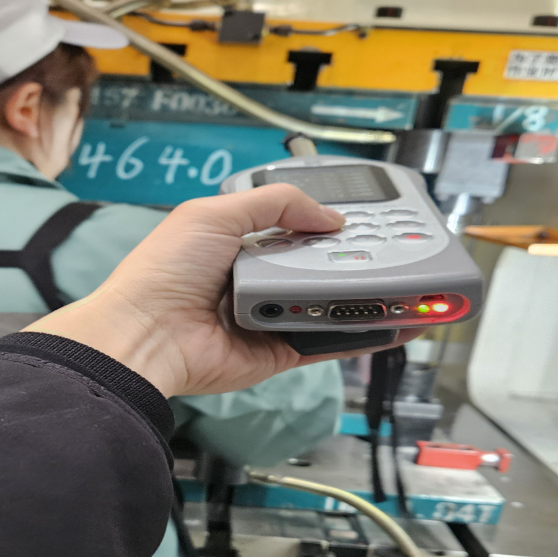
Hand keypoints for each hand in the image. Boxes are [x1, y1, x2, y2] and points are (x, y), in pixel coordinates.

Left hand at [25, 185, 419, 396]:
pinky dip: (361, 333)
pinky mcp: (278, 352)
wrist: (146, 336)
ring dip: (364, 292)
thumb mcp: (216, 214)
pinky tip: (397, 322)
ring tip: (411, 279)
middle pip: (314, 263)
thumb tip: (329, 217)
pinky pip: (326, 341)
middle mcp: (252, 278)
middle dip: (352, 254)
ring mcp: (268, 316)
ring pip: (326, 302)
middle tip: (399, 243)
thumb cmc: (167, 270)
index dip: (323, 217)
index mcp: (233, 241)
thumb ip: (276, 204)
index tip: (362, 211)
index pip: (289, 224)